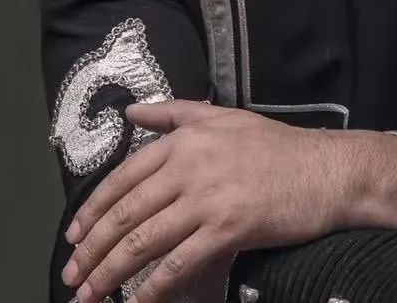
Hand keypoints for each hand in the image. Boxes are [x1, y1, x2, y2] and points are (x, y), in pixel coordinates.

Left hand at [60, 100, 345, 302]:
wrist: (326, 170)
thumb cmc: (276, 146)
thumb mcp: (225, 117)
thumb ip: (175, 112)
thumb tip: (130, 111)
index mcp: (186, 138)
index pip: (123, 177)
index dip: (92, 211)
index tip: (73, 236)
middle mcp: (191, 165)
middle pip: (126, 213)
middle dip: (91, 250)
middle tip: (71, 276)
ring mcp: (208, 198)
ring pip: (143, 242)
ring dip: (109, 274)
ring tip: (88, 296)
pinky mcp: (228, 228)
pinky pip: (177, 264)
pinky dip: (152, 289)